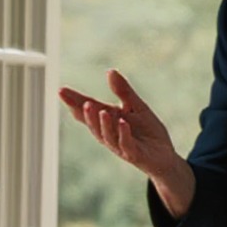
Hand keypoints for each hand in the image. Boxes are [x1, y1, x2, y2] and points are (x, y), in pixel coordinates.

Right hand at [57, 70, 193, 216]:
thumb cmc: (148, 131)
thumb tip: (110, 71)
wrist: (164, 156)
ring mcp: (120, 145)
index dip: (74, 101)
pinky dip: (123, 134)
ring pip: (106, 136)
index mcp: (108, 120)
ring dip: (102, 124)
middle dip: (86, 114)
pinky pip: (126, 144)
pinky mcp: (134, 154)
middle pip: (93, 124)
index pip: (88, 110)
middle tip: (82, 102)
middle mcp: (109, 134)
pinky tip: (122, 123)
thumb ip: (123, 91)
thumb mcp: (136, 106)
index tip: (61, 91)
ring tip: (100, 111)